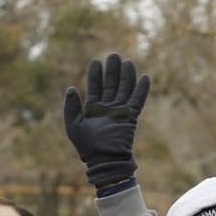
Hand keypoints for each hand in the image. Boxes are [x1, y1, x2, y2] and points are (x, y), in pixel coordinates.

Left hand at [63, 52, 151, 188]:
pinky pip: (137, 101)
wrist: (103, 161)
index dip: (95, 75)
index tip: (96, 62)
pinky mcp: (130, 117)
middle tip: (114, 55)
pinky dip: (141, 90)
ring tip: (128, 61)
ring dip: (126, 76)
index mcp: (93, 110)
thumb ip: (71, 107)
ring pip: (124, 89)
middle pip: (111, 85)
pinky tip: (145, 78)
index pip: (95, 87)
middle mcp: (107, 109)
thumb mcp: (73, 125)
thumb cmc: (87, 147)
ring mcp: (119, 112)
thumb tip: (71, 87)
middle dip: (112, 70)